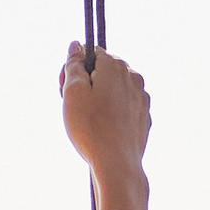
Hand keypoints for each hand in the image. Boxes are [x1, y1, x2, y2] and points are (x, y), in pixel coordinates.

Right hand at [60, 44, 151, 185]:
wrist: (116, 164)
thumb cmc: (91, 128)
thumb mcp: (72, 92)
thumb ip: (73, 65)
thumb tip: (76, 46)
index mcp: (116, 66)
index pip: (91, 53)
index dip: (73, 68)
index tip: (65, 87)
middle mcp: (134, 78)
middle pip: (104, 70)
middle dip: (87, 82)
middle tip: (73, 105)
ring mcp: (142, 99)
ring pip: (115, 90)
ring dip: (100, 98)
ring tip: (88, 120)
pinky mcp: (144, 118)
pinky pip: (123, 108)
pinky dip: (112, 114)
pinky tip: (103, 130)